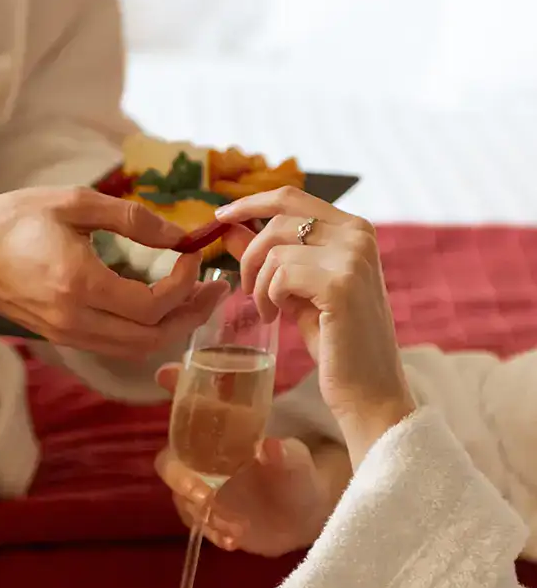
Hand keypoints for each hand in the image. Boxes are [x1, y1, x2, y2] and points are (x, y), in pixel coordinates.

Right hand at [0, 187, 227, 357]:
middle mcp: (75, 319)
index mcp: (78, 283)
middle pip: (152, 337)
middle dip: (191, 315)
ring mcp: (68, 334)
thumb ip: (132, 218)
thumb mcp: (75, 203)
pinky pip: (117, 346)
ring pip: (137, 349)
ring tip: (196, 299)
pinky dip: (147, 332)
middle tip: (215, 288)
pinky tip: (160, 308)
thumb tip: (178, 236)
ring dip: (173, 328)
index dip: (184, 283)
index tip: (192, 254)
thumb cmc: (16, 219)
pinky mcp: (63, 337)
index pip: (152, 304)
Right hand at [154, 364, 351, 556]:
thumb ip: (286, 455)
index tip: (165, 373)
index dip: (174, 383)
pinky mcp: (203, 512)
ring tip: (236, 527)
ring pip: (179, 493)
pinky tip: (231, 540)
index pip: (191, 398)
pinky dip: (209, 530)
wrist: (302, 514)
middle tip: (205, 496)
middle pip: (171, 457)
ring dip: (200, 509)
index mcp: (223, 424)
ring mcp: (199, 482)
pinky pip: (193, 521)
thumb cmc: (296, 472)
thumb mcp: (297, 463)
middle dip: (181, 476)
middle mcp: (202, 450)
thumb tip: (270, 446)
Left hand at [216, 188, 414, 462]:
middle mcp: (358, 234)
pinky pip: (280, 274)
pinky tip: (278, 318)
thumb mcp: (296, 289)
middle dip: (249, 256)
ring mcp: (353, 255)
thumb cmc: (335, 342)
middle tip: (247, 291)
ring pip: (274, 250)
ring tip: (270, 311)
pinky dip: (269, 297)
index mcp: (353, 229)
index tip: (220, 217)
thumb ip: (269, 256)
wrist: (368, 389)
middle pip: (276, 221)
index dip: (249, 203)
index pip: (291, 197)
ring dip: (260, 285)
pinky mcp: (342, 282)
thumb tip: (230, 227)